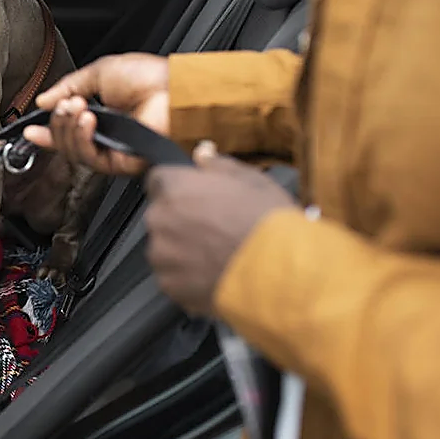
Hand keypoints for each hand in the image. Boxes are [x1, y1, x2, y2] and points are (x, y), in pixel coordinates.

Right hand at [23, 53, 169, 174]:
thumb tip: (43, 101)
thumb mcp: (99, 72)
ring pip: (75, 152)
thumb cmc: (150, 77)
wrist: (176, 89)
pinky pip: (91, 159)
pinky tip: (88, 121)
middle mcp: (107, 134)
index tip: (31, 128)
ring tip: (77, 108)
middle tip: (64, 104)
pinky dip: (82, 140)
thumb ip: (69, 86)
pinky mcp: (122, 162)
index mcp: (102, 113)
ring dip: (68, 129)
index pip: (68, 128)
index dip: (47, 130)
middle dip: (58, 122)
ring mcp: (114, 149)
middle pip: (66, 142)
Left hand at [145, 142, 296, 315]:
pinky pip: (172, 278)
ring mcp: (162, 254)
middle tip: (214, 230)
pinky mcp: (169, 285)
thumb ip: (218, 164)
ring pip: (165, 248)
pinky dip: (187, 279)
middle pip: (161, 216)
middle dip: (181, 221)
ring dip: (183, 251)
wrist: (281, 273)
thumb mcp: (252, 180)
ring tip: (218, 256)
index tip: (195, 198)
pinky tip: (215, 276)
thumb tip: (202, 153)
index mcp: (174, 187)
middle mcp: (160, 219)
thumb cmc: (267, 223)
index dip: (179, 189)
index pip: (159, 180)